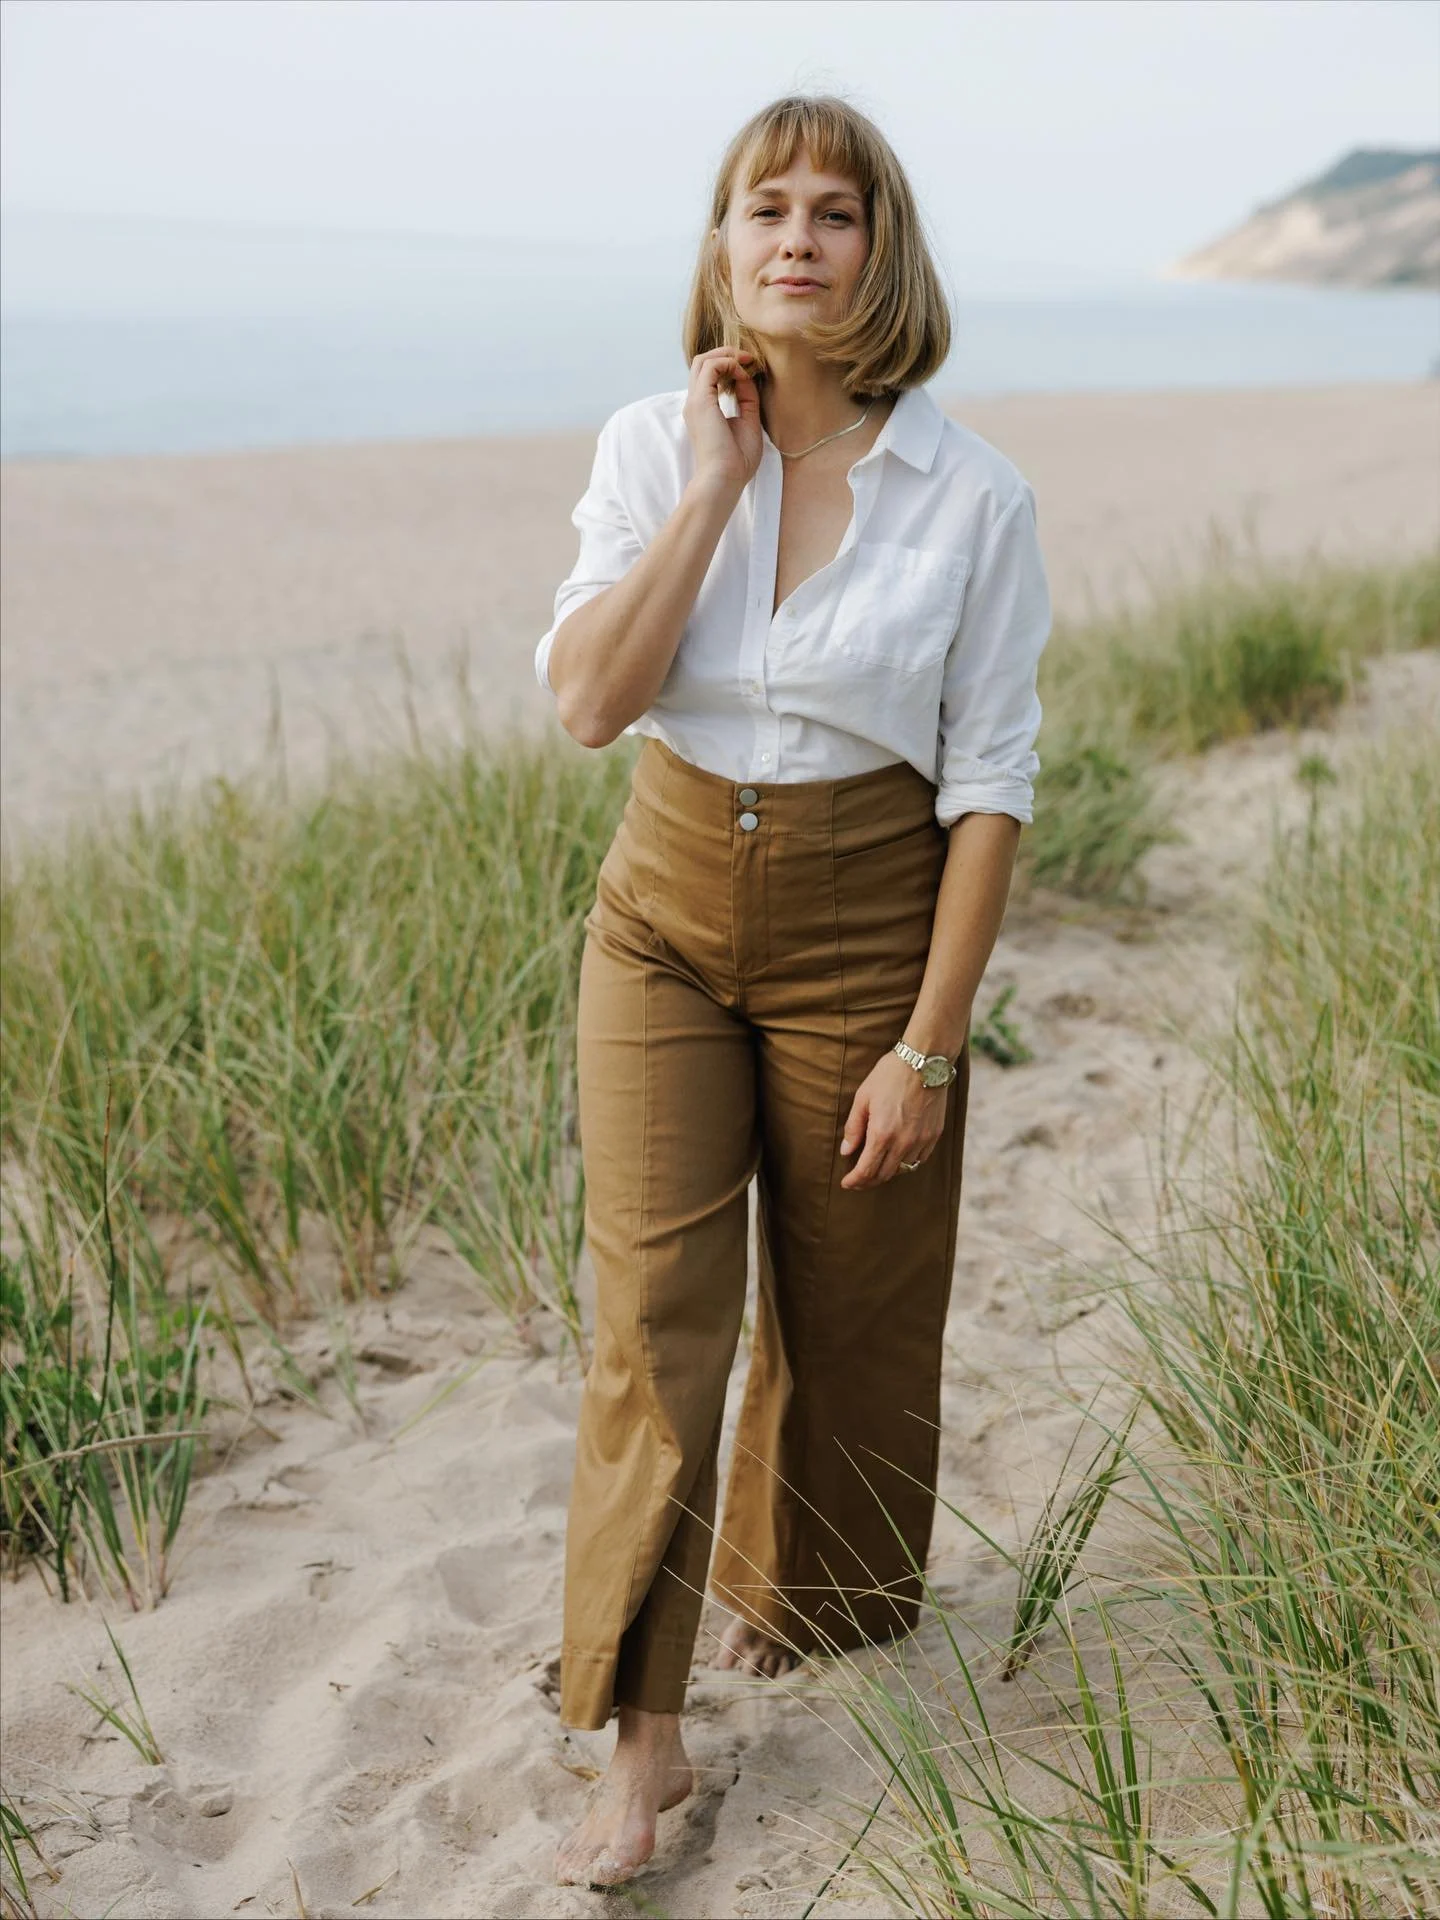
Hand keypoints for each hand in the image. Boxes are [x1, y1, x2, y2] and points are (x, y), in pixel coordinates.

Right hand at [684, 346, 762, 494]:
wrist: (724, 479)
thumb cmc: (737, 461)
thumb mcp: (748, 422)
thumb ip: (747, 399)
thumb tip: (747, 376)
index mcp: (703, 410)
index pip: (710, 376)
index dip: (731, 366)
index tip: (752, 368)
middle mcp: (695, 403)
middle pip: (702, 362)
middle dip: (727, 354)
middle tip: (749, 358)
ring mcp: (695, 402)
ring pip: (703, 360)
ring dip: (727, 355)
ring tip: (747, 360)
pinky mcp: (700, 402)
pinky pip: (710, 367)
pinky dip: (728, 363)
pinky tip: (742, 372)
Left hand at [838, 1050, 947, 1189]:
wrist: (924, 1062)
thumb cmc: (890, 1075)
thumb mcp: (863, 1097)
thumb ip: (854, 1127)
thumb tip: (846, 1151)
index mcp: (882, 1134)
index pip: (866, 1170)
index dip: (854, 1181)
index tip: (846, 1183)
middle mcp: (903, 1142)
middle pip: (884, 1175)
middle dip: (867, 1181)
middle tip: (857, 1180)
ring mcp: (921, 1140)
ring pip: (903, 1170)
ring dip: (887, 1173)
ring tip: (876, 1169)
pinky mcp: (934, 1135)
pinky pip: (919, 1159)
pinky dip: (906, 1163)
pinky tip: (898, 1158)